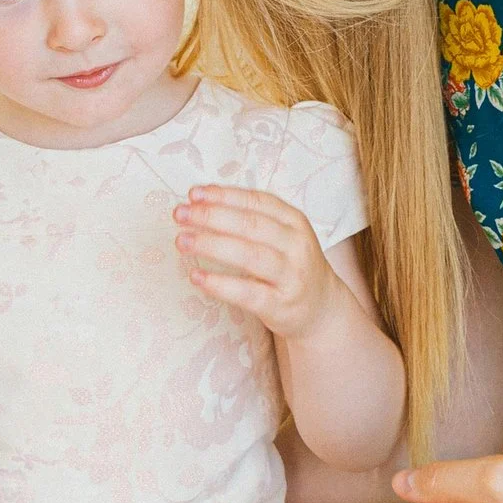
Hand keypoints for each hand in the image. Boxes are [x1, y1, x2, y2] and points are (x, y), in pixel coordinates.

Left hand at [173, 186, 345, 337]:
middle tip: (180, 214)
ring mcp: (291, 275)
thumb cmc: (290, 265)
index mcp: (294, 221)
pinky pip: (247, 293)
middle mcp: (296, 245)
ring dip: (212, 245)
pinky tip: (197, 277)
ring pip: (249, 255)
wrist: (322, 308)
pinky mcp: (281, 304)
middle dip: (211, 216)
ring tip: (182, 240)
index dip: (224, 196)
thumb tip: (201, 201)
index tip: (194, 193)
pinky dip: (219, 284)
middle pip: (251, 225)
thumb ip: (250, 218)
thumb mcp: (282, 235)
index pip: (256, 201)